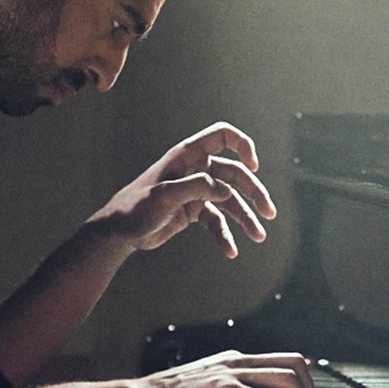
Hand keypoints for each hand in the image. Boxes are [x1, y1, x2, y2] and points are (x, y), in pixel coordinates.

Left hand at [86, 121, 276, 258]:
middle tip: (269, 214)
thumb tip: (224, 190)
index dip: (242, 145)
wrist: (119, 231)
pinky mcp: (193, 211)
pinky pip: (217, 221)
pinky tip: (230, 251)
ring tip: (258, 237)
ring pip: (230, 200)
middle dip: (253, 193)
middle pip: (235, 175)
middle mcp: (195, 169)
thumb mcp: (164, 196)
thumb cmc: (136, 207)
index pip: (222, 136)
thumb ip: (195, 187)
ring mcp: (196, 190)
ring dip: (245, 217)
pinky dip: (225, 235)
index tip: (254, 166)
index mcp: (187, 156)